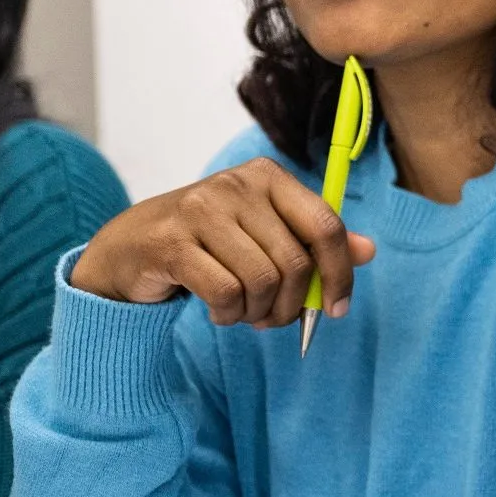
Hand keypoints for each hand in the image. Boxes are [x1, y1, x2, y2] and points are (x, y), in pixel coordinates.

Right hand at [70, 157, 374, 327]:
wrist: (127, 249)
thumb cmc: (209, 243)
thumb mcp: (265, 235)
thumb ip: (315, 241)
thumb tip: (368, 251)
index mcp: (268, 176)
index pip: (326, 225)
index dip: (340, 273)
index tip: (337, 309)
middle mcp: (236, 185)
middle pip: (295, 262)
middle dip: (292, 305)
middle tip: (276, 320)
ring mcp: (199, 210)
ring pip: (262, 281)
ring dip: (258, 312)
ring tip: (244, 312)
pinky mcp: (170, 242)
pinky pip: (225, 294)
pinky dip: (228, 315)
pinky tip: (219, 312)